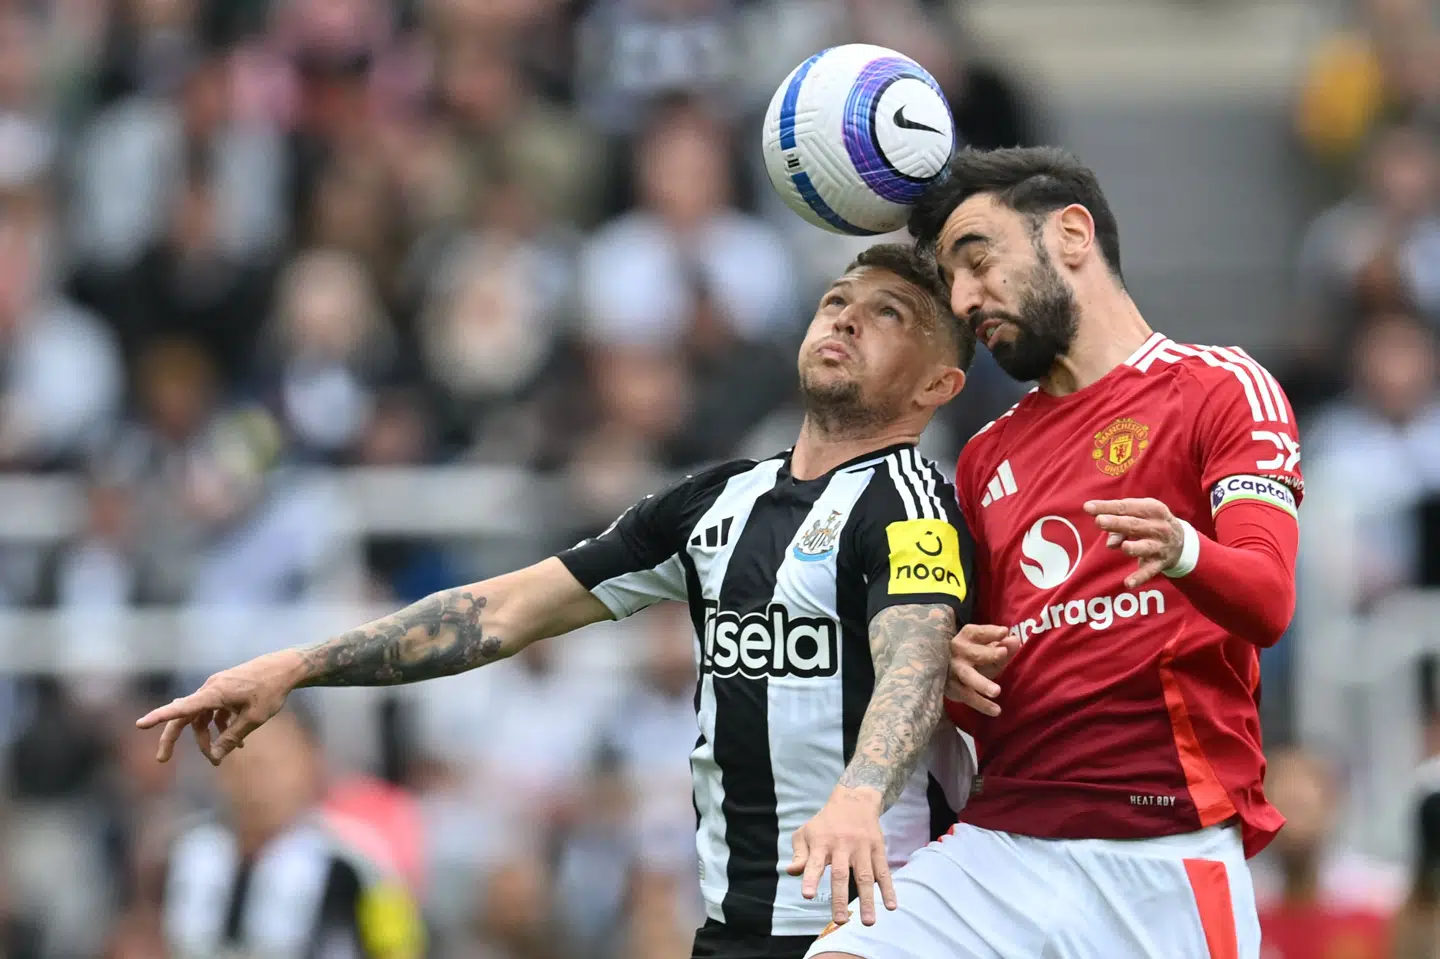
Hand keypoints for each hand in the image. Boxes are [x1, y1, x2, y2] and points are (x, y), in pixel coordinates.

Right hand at [135, 650, 303, 765]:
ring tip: (219, 758)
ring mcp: (217, 688)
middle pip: (184, 716)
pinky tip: (237, 743)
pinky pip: (214, 711)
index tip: (140, 724)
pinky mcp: (225, 689)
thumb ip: (232, 737)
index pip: (181, 708)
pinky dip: (220, 726)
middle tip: (161, 760)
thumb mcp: (254, 719)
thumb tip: (215, 756)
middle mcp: (211, 688)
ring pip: (201, 717)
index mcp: (214, 693)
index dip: (160, 717)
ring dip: (206, 738)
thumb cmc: (271, 691)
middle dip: (173, 738)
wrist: (287, 667)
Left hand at [786, 786, 894, 925]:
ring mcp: (862, 848)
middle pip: (841, 875)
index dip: (811, 878)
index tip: (808, 895)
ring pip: (865, 877)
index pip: (814, 863)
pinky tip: (891, 906)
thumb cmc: (825, 823)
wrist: (854, 800)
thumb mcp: (806, 833)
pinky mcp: (878, 849)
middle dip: (840, 899)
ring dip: (867, 900)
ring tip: (868, 922)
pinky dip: (888, 889)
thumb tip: (791, 871)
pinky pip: (883, 871)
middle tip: (840, 921)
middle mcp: (842, 845)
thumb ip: (799, 854)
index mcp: (821, 842)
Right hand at [946, 624, 1019, 716]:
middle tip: (1003, 653)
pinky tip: (996, 710)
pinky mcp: (953, 688)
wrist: (944, 672)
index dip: (991, 632)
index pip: (979, 632)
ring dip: (982, 683)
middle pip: (974, 652)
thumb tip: (1015, 640)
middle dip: (988, 653)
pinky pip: (968, 696)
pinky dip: (982, 704)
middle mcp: (958, 651)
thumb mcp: (989, 650)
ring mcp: (954, 670)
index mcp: (967, 637)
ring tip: (997, 692)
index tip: (1004, 632)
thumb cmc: (974, 657)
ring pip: (968, 676)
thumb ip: (1003, 646)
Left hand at [1084, 498, 1183, 588]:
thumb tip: (1110, 543)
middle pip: (1134, 525)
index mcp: (1153, 509)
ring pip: (1145, 547)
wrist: (1181, 541)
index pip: (1126, 507)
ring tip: (1123, 546)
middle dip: (1117, 523)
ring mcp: (1160, 546)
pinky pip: (1148, 572)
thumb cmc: (1149, 523)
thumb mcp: (1139, 516)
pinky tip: (1128, 583)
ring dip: (1134, 547)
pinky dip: (1139, 577)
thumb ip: (1120, 526)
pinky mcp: (1159, 563)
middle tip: (1099, 521)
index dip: (1107, 507)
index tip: (1088, 507)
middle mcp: (1159, 527)